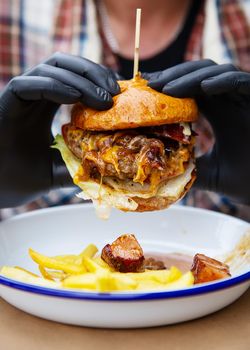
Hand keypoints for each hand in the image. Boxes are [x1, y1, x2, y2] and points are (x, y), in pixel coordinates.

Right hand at [0, 52, 119, 207]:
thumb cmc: (23, 177)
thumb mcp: (60, 168)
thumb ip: (80, 163)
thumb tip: (108, 168)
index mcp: (48, 104)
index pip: (76, 77)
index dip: (98, 79)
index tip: (118, 94)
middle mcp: (36, 94)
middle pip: (67, 65)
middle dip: (93, 73)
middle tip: (115, 91)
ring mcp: (22, 95)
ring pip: (52, 67)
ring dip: (81, 79)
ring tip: (103, 100)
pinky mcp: (8, 101)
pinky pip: (30, 84)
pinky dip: (55, 86)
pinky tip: (75, 98)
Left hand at [146, 60, 249, 203]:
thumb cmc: (246, 180)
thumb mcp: (209, 173)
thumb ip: (189, 168)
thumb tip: (161, 174)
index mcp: (219, 112)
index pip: (190, 89)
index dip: (169, 86)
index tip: (146, 89)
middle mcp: (231, 101)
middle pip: (200, 75)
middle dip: (175, 76)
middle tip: (151, 84)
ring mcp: (245, 99)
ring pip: (218, 73)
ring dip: (191, 78)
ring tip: (167, 88)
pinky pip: (242, 82)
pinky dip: (224, 81)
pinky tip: (204, 89)